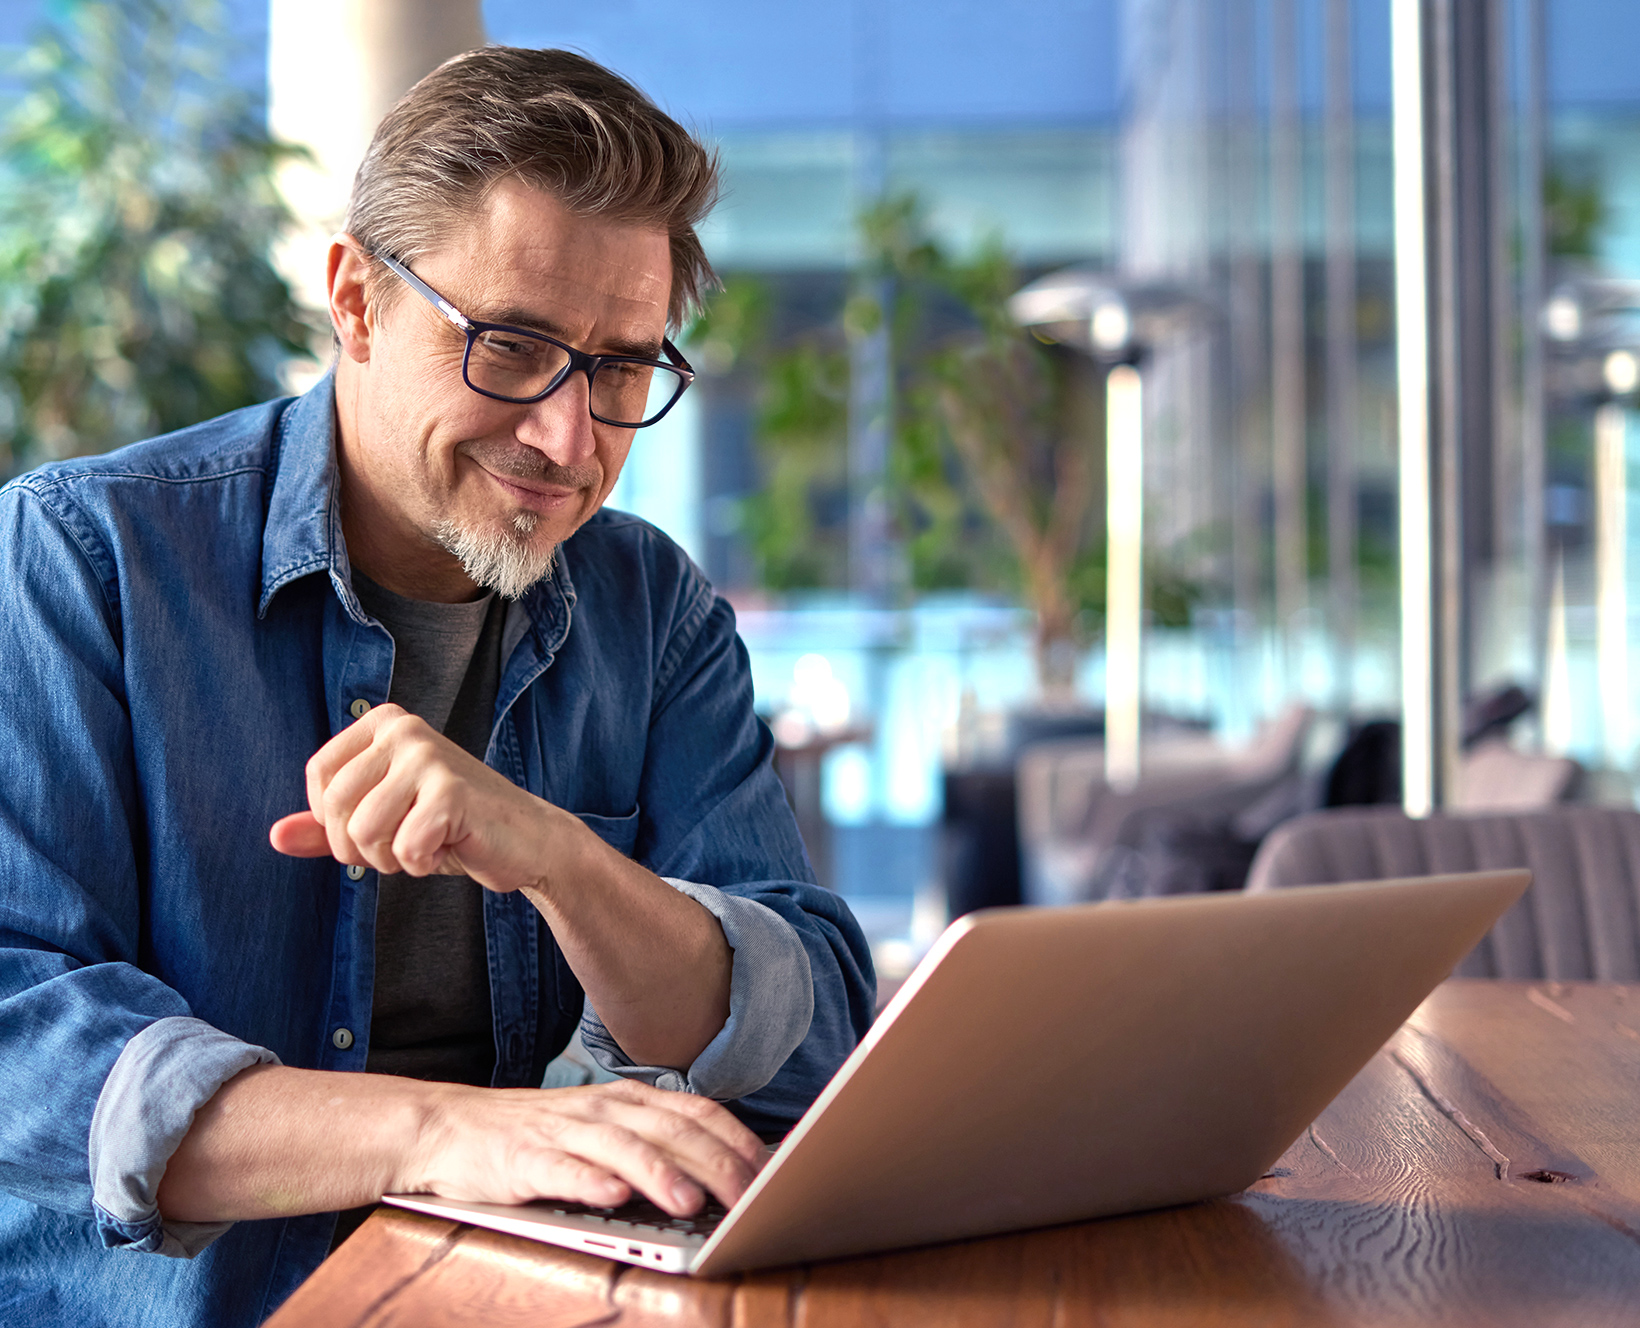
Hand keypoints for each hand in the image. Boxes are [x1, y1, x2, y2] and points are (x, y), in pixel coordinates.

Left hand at [269, 702, 563, 891]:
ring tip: (429, 842)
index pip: (319, 778)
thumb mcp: (381, 822)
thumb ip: (327, 827)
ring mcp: (429, 757)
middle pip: (337, 808)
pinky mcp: (452, 792)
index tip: (377, 825)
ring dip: (394, 857)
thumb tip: (274, 836)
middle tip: (404, 843)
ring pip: (364, 832)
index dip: (335, 821)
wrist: (525, 841)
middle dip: (362, 848)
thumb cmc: (451, 828)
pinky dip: (423, 863)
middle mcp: (404, 729)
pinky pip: (404, 848)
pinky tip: (450, 846)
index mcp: (383, 722)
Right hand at [405, 1078, 765, 1214]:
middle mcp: (602, 1109)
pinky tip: (612, 1196)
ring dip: (659, 1174)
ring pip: (622, 1149)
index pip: (695, 1112)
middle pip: (670, 1132)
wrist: (450, 1126)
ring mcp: (562, 1132)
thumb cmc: (535, 1135)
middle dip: (716, 1164)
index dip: (737, 1139)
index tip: (771, 1168)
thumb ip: (650, 1142)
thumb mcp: (600, 1128)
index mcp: (627, 1100)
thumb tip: (715, 1173)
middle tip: (751, 1196)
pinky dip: (590, 1182)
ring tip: (690, 1202)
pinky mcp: (524, 1159)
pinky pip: (562, 1170)